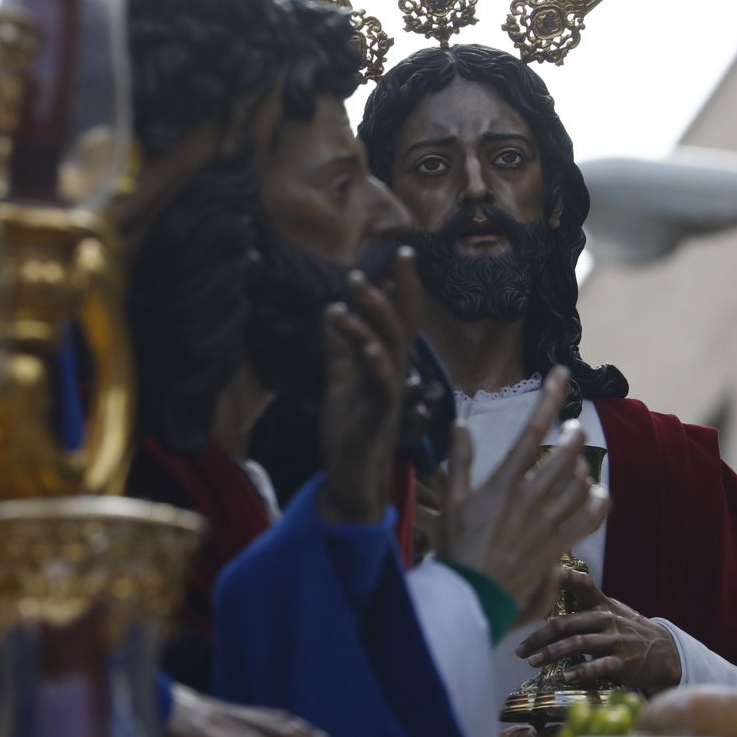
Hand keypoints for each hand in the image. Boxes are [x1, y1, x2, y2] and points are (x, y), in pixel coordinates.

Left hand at [318, 247, 421, 523]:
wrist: (352, 483)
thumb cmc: (351, 433)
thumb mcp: (340, 382)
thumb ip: (339, 349)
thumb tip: (332, 310)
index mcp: (387, 366)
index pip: (400, 319)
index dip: (403, 287)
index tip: (400, 253)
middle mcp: (395, 376)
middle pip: (402, 325)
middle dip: (394, 291)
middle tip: (376, 263)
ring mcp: (388, 395)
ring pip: (392, 347)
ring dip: (375, 315)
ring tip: (354, 287)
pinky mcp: (377, 417)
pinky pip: (381, 384)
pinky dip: (373, 359)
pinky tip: (361, 341)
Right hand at [434, 366, 610, 625]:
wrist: (472, 594)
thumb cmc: (457, 547)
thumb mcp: (451, 500)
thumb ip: (459, 460)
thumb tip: (459, 424)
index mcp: (504, 482)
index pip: (532, 429)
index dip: (549, 397)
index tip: (561, 374)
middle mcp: (531, 497)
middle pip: (566, 453)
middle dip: (574, 434)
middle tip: (574, 428)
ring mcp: (548, 522)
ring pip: (581, 483)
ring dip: (584, 467)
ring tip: (579, 463)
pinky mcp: (559, 545)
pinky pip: (591, 518)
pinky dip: (599, 503)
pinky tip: (599, 495)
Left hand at [515, 568, 681, 691]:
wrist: (664, 652)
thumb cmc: (627, 630)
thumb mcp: (609, 610)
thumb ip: (583, 604)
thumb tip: (547, 595)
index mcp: (601, 604)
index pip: (582, 584)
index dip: (565, 576)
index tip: (546, 571)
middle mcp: (606, 618)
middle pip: (567, 623)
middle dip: (539, 636)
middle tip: (520, 650)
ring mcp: (615, 640)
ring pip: (578, 644)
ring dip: (552, 653)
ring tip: (533, 662)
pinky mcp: (623, 662)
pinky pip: (599, 666)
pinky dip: (581, 671)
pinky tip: (566, 676)